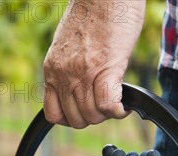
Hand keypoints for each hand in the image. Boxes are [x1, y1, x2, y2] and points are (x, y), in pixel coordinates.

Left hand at [43, 0, 145, 127]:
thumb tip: (80, 88)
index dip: (71, 119)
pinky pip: (109, 105)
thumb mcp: (69, 46)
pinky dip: (119, 111)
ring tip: (117, 101)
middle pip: (76, 119)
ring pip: (93, 116)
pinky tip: (125, 105)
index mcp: (52, 69)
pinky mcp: (105, 68)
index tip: (86, 110)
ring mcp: (82, 73)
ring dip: (108, 114)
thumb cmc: (94, 14)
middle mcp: (63, 74)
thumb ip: (69, 69)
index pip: (53, 114)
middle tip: (107, 104)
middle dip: (94, 117)